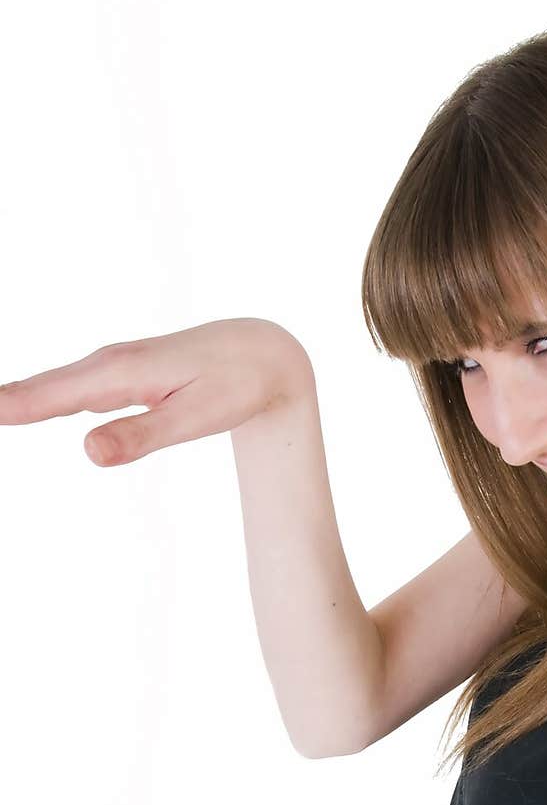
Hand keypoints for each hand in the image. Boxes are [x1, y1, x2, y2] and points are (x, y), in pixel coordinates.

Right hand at [0, 317, 312, 465]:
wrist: (263, 352)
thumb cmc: (234, 385)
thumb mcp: (194, 419)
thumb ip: (141, 436)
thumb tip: (88, 452)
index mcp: (121, 372)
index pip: (52, 394)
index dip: (13, 405)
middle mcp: (109, 364)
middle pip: (43, 389)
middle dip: (6, 403)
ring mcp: (114, 367)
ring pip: (56, 388)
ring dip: (17, 400)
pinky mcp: (122, 374)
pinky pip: (72, 388)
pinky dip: (42, 398)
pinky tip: (24, 407)